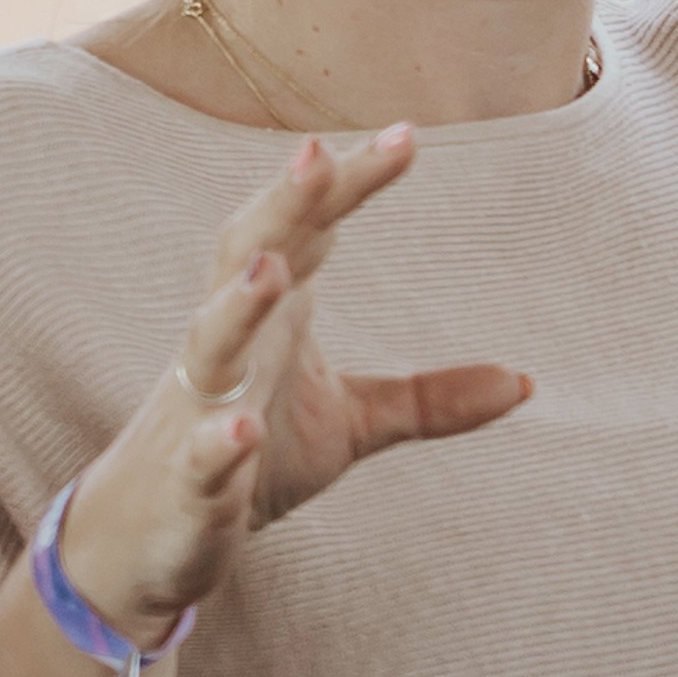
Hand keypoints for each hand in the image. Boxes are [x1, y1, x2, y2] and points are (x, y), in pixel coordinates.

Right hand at [54, 124, 530, 633]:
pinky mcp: (188, 483)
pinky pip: (201, 456)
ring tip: (272, 273)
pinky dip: (219, 443)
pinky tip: (242, 432)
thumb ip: (429, 400)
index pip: (307, 232)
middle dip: (281, 209)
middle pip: (249, 258)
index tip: (405, 136)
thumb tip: (527, 381)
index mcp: (269, 319)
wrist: (150, 540)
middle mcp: (229, 349)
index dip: (348, 186)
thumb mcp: (350, 424)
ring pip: (210, 344)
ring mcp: (201, 412)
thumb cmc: (251, 461)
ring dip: (237, 307)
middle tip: (318, 154)